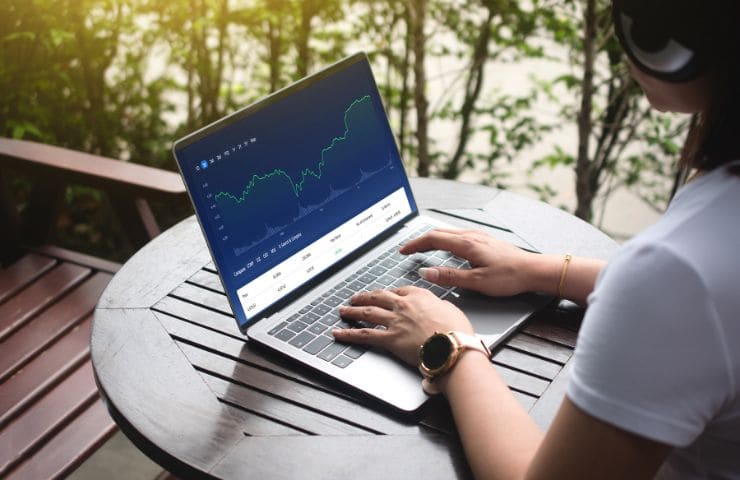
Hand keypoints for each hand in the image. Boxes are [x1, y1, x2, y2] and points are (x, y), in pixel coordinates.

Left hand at [333, 286, 472, 365]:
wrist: (453, 347)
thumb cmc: (457, 331)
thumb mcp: (452, 309)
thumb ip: (439, 306)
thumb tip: (438, 308)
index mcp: (419, 295)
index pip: (399, 290)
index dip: (388, 293)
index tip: (383, 295)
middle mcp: (404, 305)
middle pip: (378, 297)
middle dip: (364, 297)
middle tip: (355, 298)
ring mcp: (394, 321)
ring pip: (367, 312)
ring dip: (352, 311)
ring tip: (343, 311)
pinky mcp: (389, 339)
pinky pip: (364, 335)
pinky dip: (348, 334)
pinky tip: (338, 333)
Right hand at [401, 228, 535, 296]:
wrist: (533, 270)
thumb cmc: (510, 276)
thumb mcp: (476, 281)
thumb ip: (450, 276)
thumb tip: (427, 273)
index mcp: (466, 243)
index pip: (433, 238)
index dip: (415, 244)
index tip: (403, 251)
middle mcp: (471, 236)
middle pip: (439, 233)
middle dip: (420, 241)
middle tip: (408, 250)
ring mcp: (479, 236)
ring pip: (449, 233)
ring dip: (433, 239)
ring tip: (423, 249)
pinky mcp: (485, 241)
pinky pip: (458, 236)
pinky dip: (445, 240)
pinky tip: (448, 249)